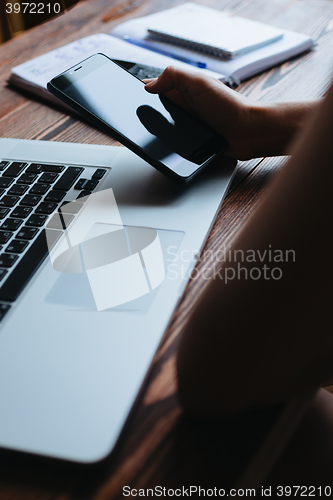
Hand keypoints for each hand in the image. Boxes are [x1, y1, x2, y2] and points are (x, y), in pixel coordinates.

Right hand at [145, 66, 316, 159]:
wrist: (247, 133)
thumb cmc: (229, 106)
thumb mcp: (199, 83)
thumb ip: (174, 76)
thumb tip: (149, 85)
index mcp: (181, 89)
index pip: (154, 88)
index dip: (141, 92)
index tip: (129, 97)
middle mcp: (181, 106)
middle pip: (153, 110)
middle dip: (146, 115)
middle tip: (141, 120)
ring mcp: (184, 125)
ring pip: (160, 130)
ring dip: (156, 133)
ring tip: (152, 135)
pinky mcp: (189, 142)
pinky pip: (172, 145)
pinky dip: (168, 146)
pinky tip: (167, 148)